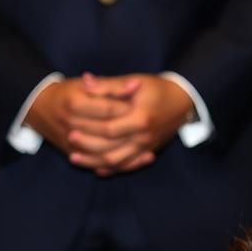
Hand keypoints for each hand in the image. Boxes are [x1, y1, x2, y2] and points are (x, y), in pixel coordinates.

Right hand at [25, 75, 139, 159]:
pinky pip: (98, 164)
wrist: (38, 107)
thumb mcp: (84, 85)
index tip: (143, 109)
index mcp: (74, 103)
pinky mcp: (72, 153)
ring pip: (105, 152)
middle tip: (150, 131)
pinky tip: (137, 161)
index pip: (107, 109)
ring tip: (148, 150)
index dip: (126, 109)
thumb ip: (110, 85)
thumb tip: (136, 85)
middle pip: (107, 132)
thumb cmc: (67, 93)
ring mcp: (71, 142)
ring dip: (128, 153)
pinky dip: (119, 165)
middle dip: (130, 132)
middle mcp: (71, 124)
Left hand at [63, 73, 192, 174]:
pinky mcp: (148, 151)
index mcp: (141, 119)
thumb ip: (109, 85)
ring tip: (75, 158)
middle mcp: (144, 137)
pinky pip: (128, 165)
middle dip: (88, 148)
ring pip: (118, 162)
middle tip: (68, 141)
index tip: (71, 127)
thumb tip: (85, 82)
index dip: (89, 130)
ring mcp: (147, 147)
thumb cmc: (157, 89)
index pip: (110, 129)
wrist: (182, 102)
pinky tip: (97, 169)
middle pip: (112, 150)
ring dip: (95, 162)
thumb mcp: (134, 81)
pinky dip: (112, 169)